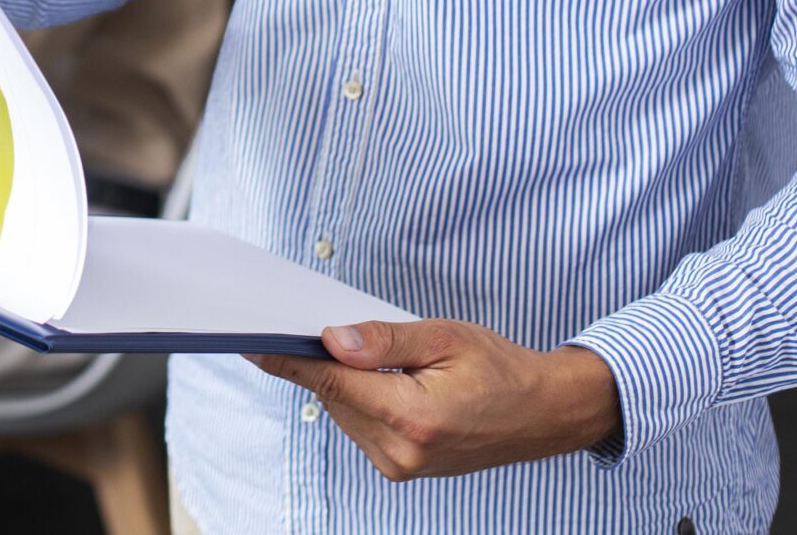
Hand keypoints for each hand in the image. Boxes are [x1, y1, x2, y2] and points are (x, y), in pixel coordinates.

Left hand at [250, 322, 621, 481]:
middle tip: (321, 326)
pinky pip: (360, 424)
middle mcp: (400, 452)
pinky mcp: (400, 469)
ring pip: (342, 410)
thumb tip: (331, 339)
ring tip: (377, 356)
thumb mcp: (446, 337)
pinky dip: (360, 397)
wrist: (543, 414)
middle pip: (332, 395)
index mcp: (413, 417)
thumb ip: (386, 340)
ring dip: (346, 380)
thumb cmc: (502, 370)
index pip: (331, 381)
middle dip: (324, 360)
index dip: (288, 359)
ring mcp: (400, 466)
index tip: (253, 343)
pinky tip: (385, 379)